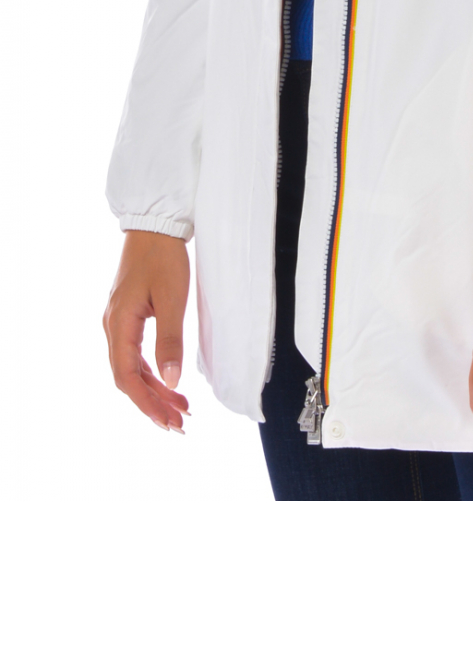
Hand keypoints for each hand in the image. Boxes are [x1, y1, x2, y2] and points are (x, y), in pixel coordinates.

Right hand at [103, 230, 190, 431]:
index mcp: (119, 325)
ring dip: (155, 390)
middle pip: (128, 377)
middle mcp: (113, 327)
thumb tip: (172, 381)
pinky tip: (170, 382)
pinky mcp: (128, 316)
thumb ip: (170, 340)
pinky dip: (152, 372)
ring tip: (181, 409)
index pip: (126, 377)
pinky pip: (135, 354)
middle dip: (153, 403)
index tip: (167, 422)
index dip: (146, 403)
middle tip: (180, 424)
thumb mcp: (173, 299)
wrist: (155, 226)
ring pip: (132, 367)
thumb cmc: (163, 258)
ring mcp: (118, 322)